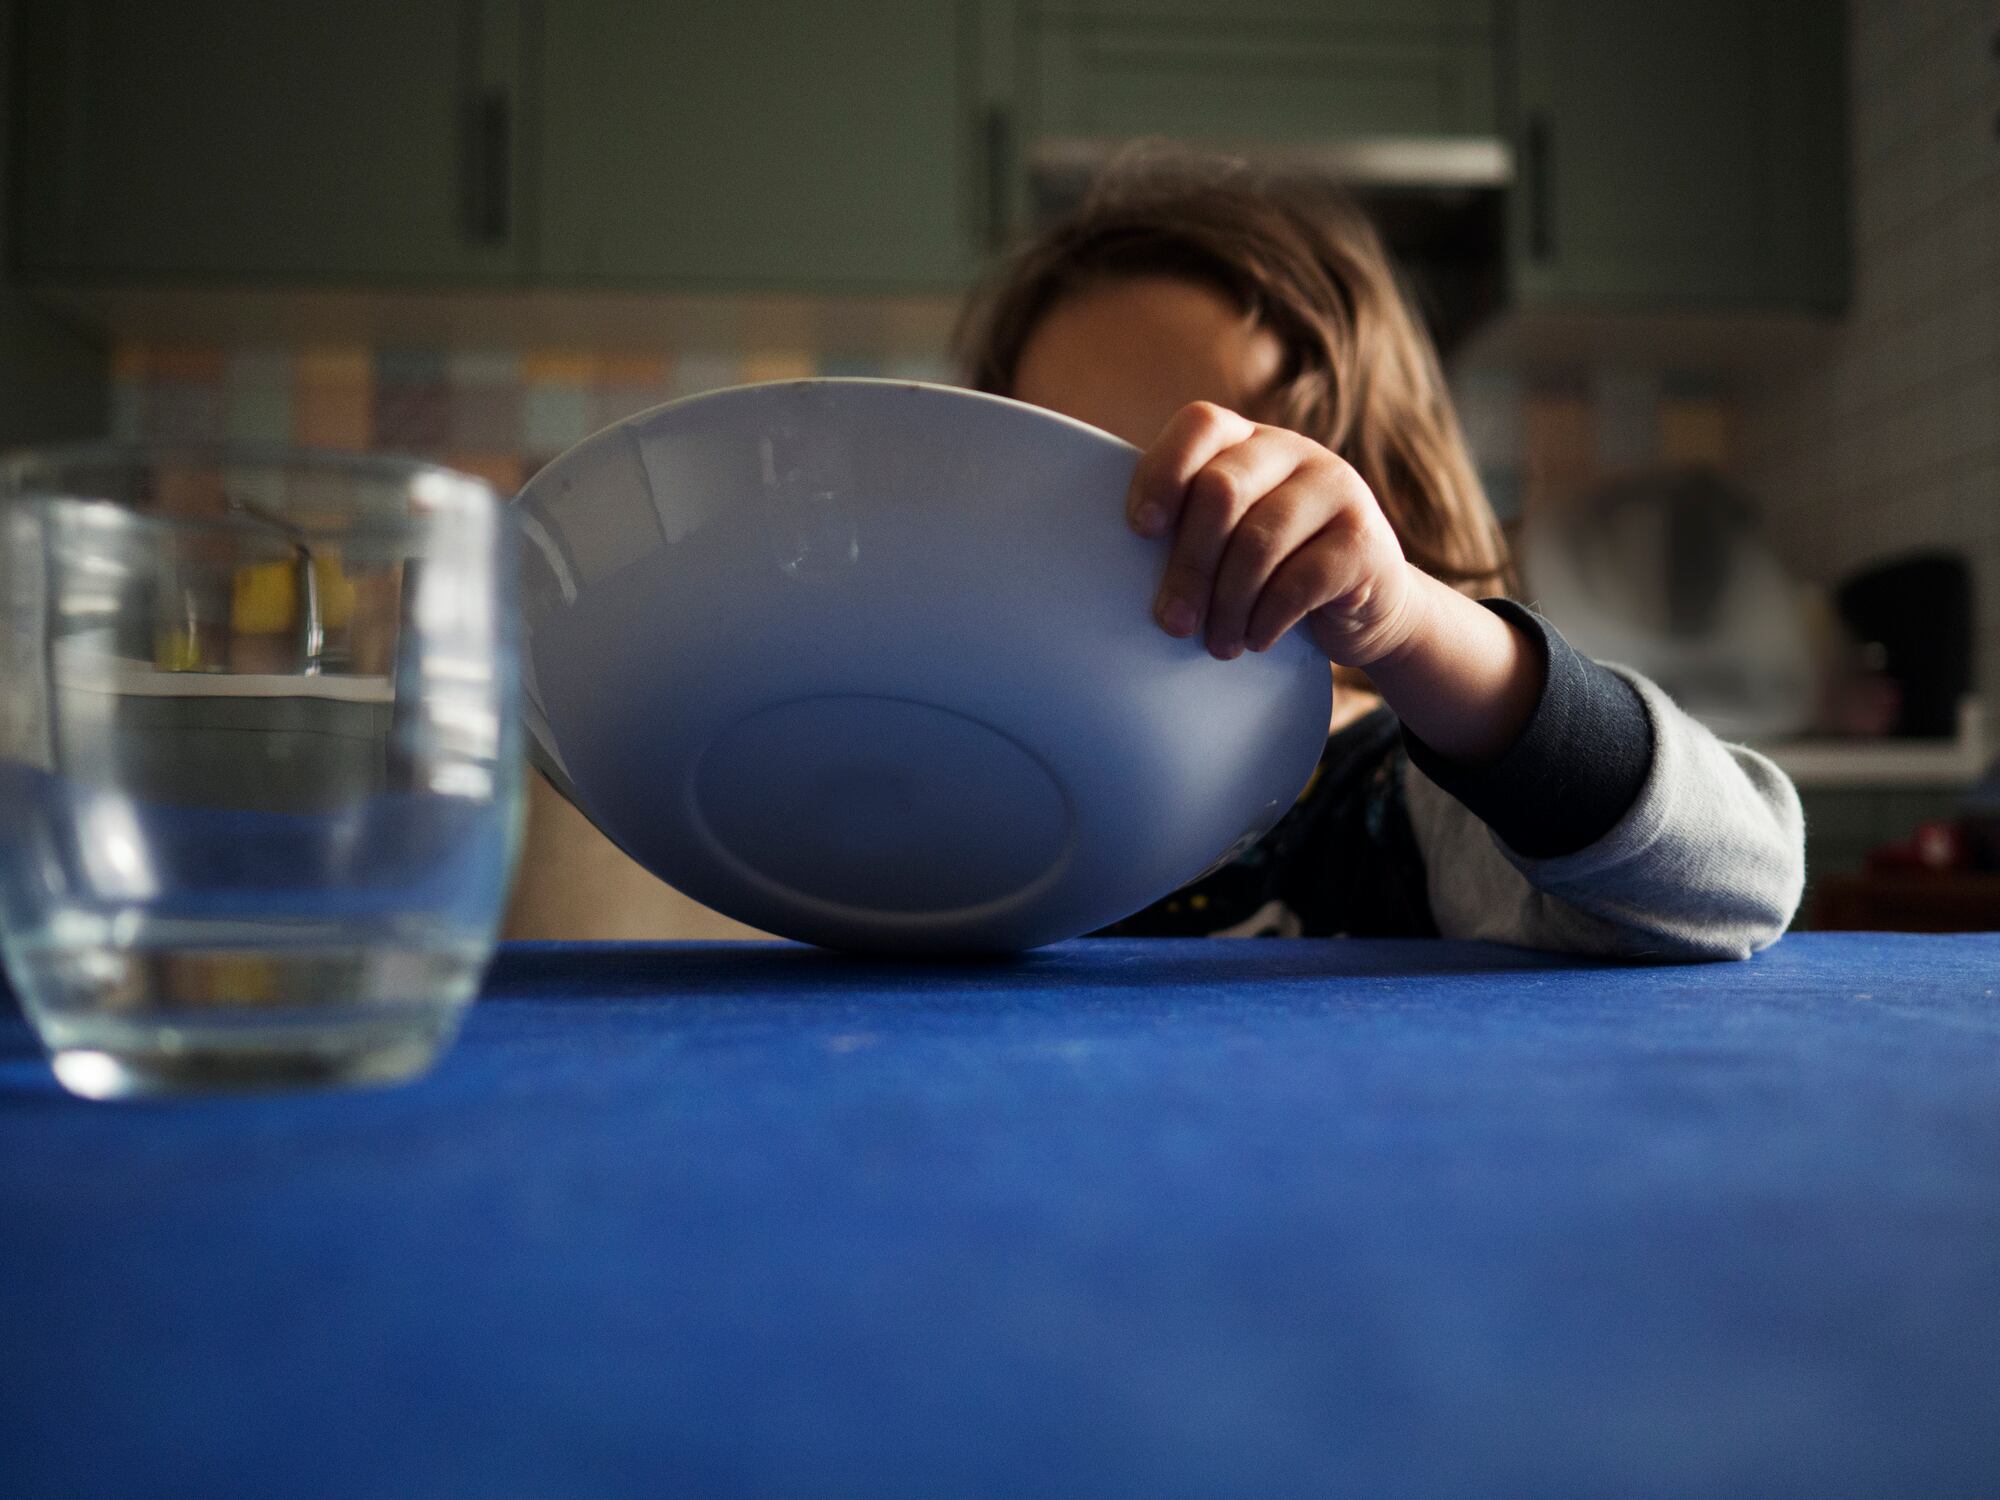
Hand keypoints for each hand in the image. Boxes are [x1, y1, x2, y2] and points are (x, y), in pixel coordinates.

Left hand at [1125, 401, 1419, 666]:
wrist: (1368, 606)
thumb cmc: (1274, 573)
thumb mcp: (1231, 538)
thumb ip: (1191, 528)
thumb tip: (1113, 572)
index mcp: (1249, 441)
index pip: (1200, 425)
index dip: (1163, 472)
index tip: (1141, 530)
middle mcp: (1295, 452)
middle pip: (1221, 492)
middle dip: (1189, 565)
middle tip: (1172, 622)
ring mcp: (1337, 489)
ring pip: (1259, 542)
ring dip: (1226, 605)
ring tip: (1216, 645)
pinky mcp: (1365, 541)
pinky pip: (1300, 581)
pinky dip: (1266, 620)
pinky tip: (1255, 641)